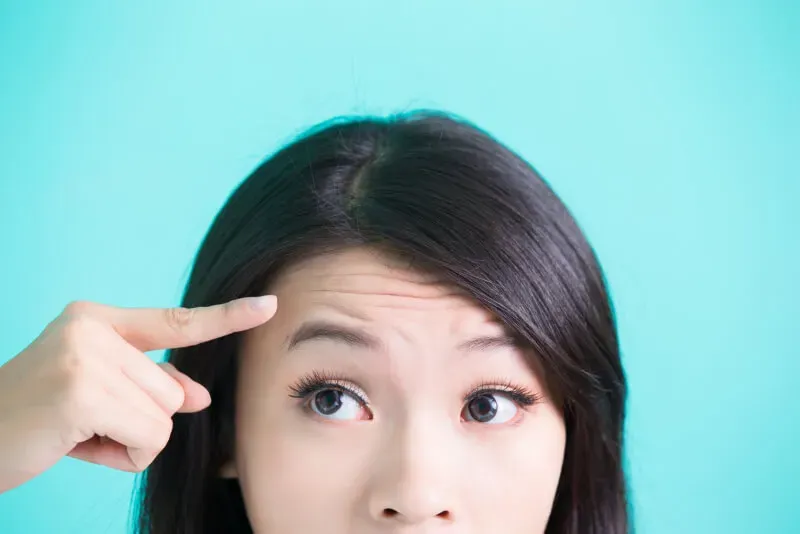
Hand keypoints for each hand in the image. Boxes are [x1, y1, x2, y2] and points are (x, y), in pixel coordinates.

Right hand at [0, 295, 277, 492]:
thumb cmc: (40, 420)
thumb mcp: (101, 397)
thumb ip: (152, 388)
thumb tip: (199, 395)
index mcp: (98, 321)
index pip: (176, 321)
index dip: (228, 317)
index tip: (269, 306)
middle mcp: (93, 328)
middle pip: (174, 389)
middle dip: (139, 421)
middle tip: (84, 424)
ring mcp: (86, 356)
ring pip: (165, 415)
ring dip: (130, 440)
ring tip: (80, 434)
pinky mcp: (82, 390)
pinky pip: (149, 436)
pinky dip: (123, 456)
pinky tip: (78, 446)